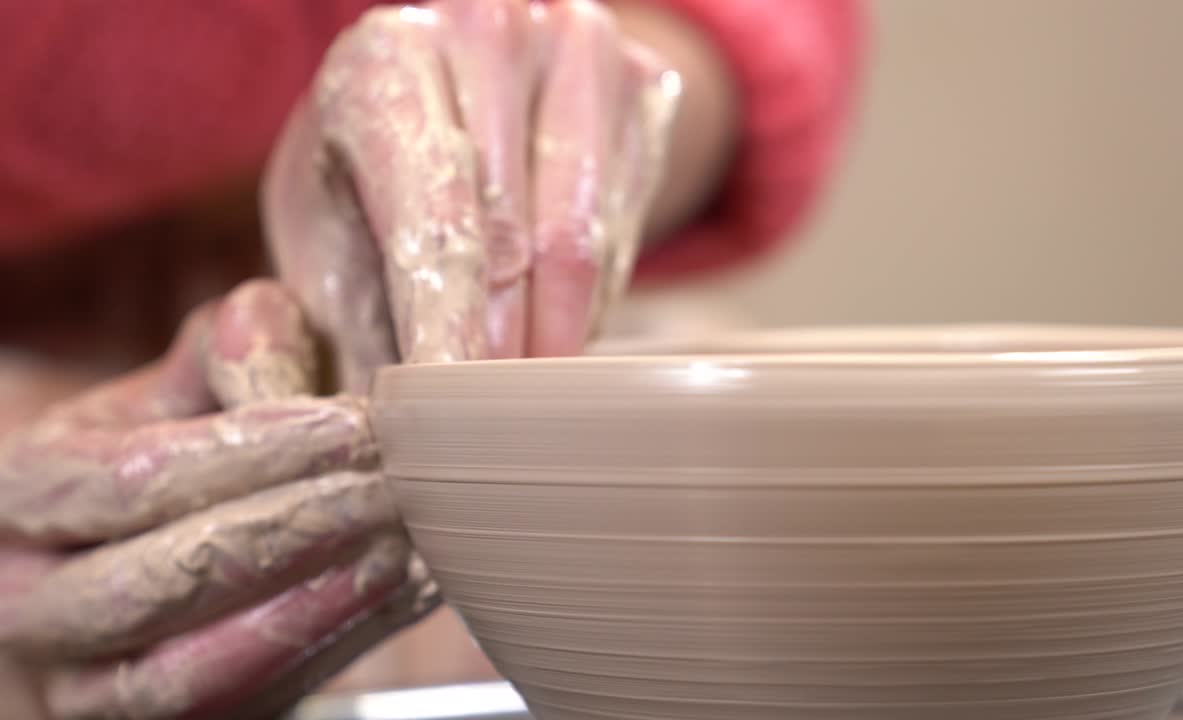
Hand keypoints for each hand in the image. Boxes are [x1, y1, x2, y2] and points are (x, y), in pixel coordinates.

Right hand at [0, 280, 435, 719]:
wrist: (150, 558)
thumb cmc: (170, 455)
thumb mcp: (176, 388)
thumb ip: (222, 350)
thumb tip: (260, 321)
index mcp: (23, 498)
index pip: (131, 479)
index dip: (254, 451)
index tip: (355, 425)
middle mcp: (33, 605)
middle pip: (162, 578)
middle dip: (294, 529)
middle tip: (391, 486)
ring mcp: (89, 688)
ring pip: (195, 668)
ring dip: (314, 605)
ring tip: (401, 548)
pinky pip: (247, 703)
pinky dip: (331, 650)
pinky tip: (401, 595)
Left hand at [263, 0, 680, 391]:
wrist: (455, 80)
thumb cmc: (372, 174)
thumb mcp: (326, 236)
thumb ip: (333, 324)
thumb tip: (362, 433)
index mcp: (385, 57)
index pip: (433, 218)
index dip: (448, 331)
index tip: (451, 419)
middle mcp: (486, 28)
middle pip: (519, 235)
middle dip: (504, 351)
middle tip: (489, 428)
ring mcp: (576, 46)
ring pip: (586, 239)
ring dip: (556, 336)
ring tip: (521, 393)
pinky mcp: (641, 80)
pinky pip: (629, 228)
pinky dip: (594, 299)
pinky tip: (555, 322)